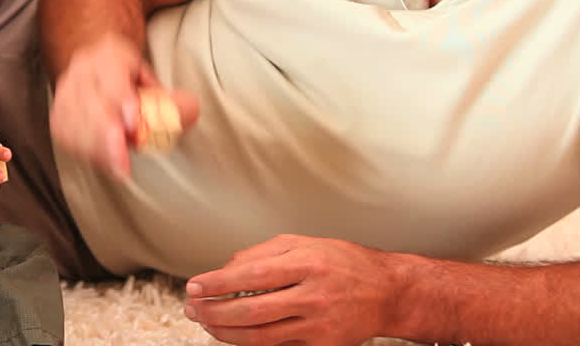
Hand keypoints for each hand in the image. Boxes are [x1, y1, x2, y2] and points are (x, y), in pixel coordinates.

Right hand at [49, 32, 196, 176]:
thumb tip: (189, 110)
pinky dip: (85, 150)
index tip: (132, 122)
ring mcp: (65, 90)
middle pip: (91, 102)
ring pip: (76, 121)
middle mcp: (82, 69)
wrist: (97, 69)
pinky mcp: (57, 112)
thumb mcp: (156, 83)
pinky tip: (104, 160)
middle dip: (107, 135)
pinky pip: (66, 134)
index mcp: (109, 54)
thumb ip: (172, 99)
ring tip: (120, 167)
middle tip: (123, 163)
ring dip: (97, 148)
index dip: (121, 98)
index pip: (112, 74)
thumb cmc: (131, 80)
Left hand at [184, 234, 402, 345]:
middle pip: (252, 310)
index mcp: (307, 263)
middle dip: (214, 312)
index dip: (218, 283)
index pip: (252, 274)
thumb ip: (261, 254)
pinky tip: (235, 336)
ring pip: (261, 336)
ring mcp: (319, 325)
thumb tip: (225, 270)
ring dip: (226, 332)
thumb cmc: (342, 262)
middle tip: (192, 309)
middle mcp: (313, 295)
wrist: (388, 292)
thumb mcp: (303, 243)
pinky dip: (252, 344)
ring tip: (206, 323)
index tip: (194, 286)